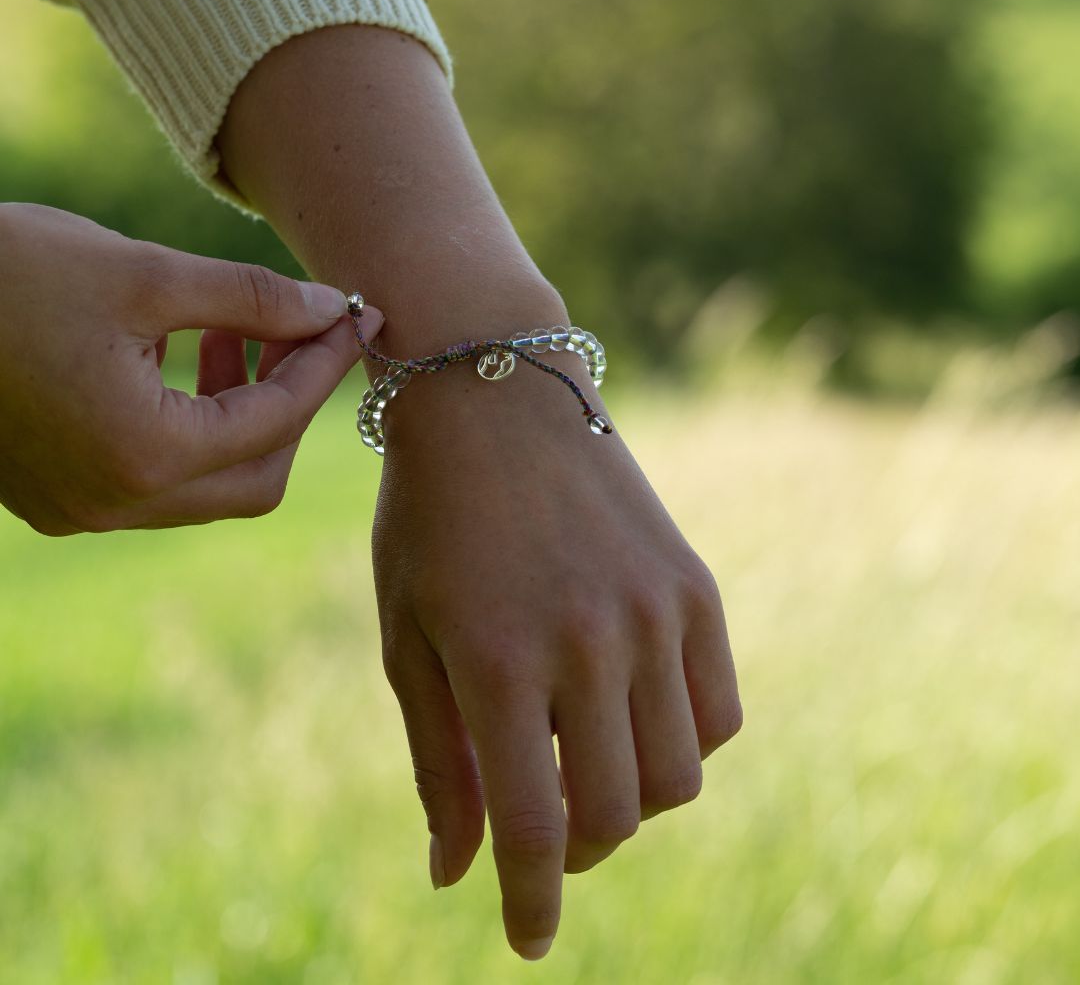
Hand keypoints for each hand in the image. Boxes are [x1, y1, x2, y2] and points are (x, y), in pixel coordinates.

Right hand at [0, 202, 382, 533]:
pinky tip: (187, 359)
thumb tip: (328, 309)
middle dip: (291, 406)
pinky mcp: (60, 498)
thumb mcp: (140, 274)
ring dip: (243, 416)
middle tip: (298, 333)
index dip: (323, 364)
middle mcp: (116, 504)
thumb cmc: (3, 273)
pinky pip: (160, 478)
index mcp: (142, 455)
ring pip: (210, 484)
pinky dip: (194, 428)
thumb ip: (251, 298)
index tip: (354, 318)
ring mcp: (84, 509)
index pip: (275, 422)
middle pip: (255, 479)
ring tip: (240, 334)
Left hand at [370, 325, 740, 960]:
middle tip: (543, 828)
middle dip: (574, 850)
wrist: (498, 394)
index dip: (531, 905)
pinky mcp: (696, 589)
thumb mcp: (409, 636)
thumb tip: (456, 874)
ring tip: (583, 761)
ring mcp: (655, 613)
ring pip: (677, 777)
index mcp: (500, 660)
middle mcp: (591, 643)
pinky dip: (683, 742)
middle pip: (614, 816)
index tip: (525, 941)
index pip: (533, 830)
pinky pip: (719, 713)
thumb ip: (438, 762)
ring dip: (630, 800)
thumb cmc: (431, 517)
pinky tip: (634, 714)